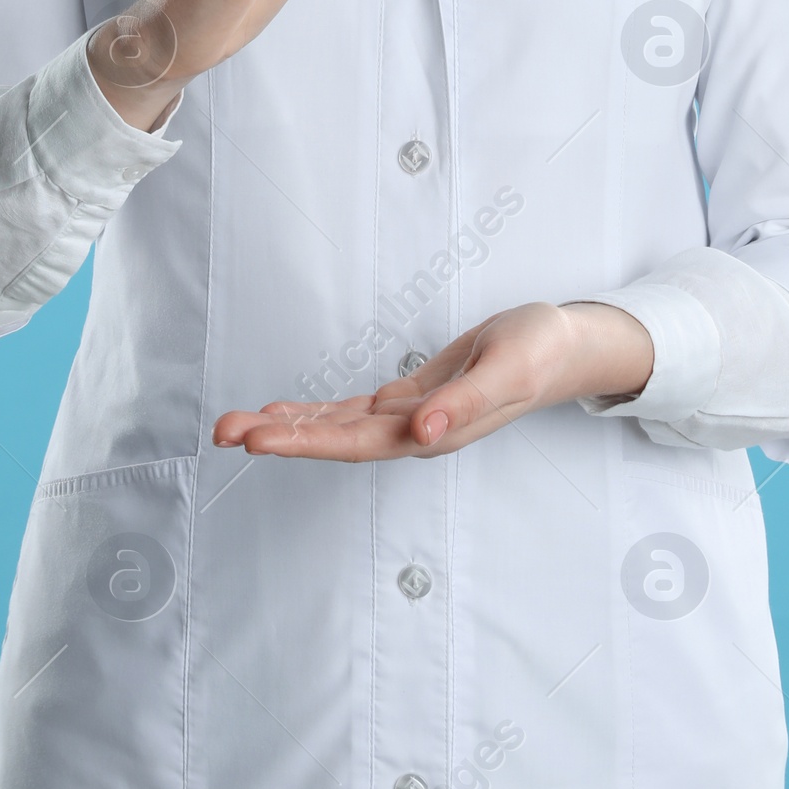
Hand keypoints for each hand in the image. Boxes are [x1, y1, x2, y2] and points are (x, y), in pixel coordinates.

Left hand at [212, 300, 653, 461]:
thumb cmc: (541, 353)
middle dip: (277, 437)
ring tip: (234, 424)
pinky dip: (316, 412)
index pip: (354, 443)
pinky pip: (352, 411)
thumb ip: (466, 404)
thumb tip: (421, 434)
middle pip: (332, 440)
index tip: (256, 440)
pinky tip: (284, 411)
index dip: (303, 442)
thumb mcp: (508, 371)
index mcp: (434, 432)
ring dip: (286, 427)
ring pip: (336, 427)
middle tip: (222, 430)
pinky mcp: (411, 398)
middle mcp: (414, 432)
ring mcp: (410, 418)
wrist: (566, 345)